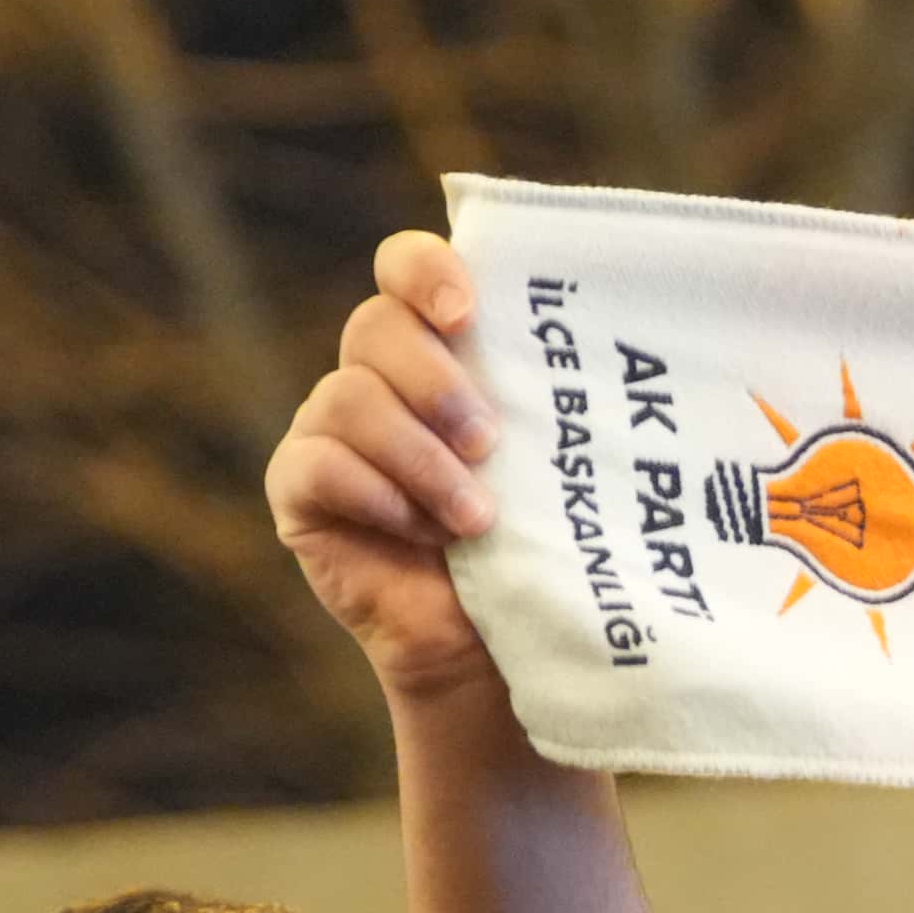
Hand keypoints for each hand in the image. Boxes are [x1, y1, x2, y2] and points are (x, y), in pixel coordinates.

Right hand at [266, 227, 508, 708]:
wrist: (498, 644)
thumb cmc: (539, 543)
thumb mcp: (556, 462)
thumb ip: (553, 399)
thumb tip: (614, 349)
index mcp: (438, 350)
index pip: (404, 268)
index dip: (423, 270)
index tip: (465, 310)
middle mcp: (375, 376)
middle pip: (374, 326)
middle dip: (435, 380)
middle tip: (490, 441)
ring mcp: (329, 429)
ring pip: (349, 396)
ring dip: (420, 457)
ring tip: (477, 517)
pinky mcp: (299, 489)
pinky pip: (318, 463)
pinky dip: (378, 496)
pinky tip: (426, 533)